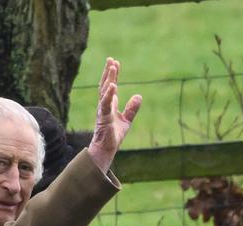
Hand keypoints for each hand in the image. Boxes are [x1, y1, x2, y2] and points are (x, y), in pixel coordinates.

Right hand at [88, 57, 141, 174]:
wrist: (106, 149)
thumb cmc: (113, 136)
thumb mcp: (127, 120)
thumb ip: (131, 108)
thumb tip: (139, 96)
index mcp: (110, 105)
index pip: (110, 86)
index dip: (113, 74)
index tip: (115, 63)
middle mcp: (105, 106)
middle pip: (105, 85)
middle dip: (108, 72)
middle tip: (111, 59)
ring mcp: (103, 111)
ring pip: (105, 91)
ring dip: (108, 79)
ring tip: (112, 67)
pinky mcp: (104, 117)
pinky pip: (105, 104)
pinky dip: (108, 94)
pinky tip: (113, 85)